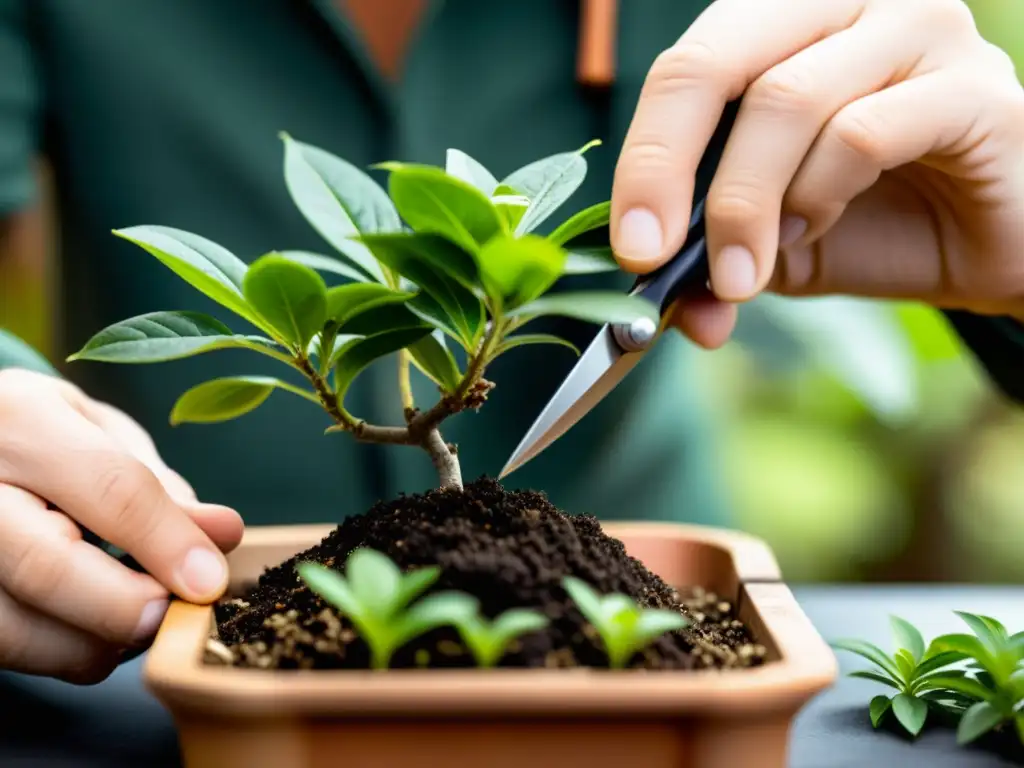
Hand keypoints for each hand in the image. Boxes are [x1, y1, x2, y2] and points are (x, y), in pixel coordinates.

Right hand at [0, 369, 243, 683]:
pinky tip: (93, 636)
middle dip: (126, 606)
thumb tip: (223, 534)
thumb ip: (156, 485)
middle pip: (46, 565)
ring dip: (93, 644)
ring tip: (136, 625)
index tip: (210, 580)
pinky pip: (2, 646)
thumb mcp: (101, 433)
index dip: (168, 543)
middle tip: (171, 617)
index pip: (110, 488)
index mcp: (21, 418)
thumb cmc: (44, 432)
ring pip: (15, 625)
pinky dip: (58, 654)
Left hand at [611, 0, 1023, 347]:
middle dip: (670, 169)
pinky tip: (818, 225)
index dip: (642, 154)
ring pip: (786, 101)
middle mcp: (844, 4)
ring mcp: (914, 29)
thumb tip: (666, 308)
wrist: (988, 245)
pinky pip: (862, 131)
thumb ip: (711, 259)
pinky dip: (821, 193)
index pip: (685, 67)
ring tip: (751, 263)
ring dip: (748, 203)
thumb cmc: (875, 222)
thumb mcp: (768, 245)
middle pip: (716, 63)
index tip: (629, 242)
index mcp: (782, 25)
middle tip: (654, 255)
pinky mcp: (971, 84)